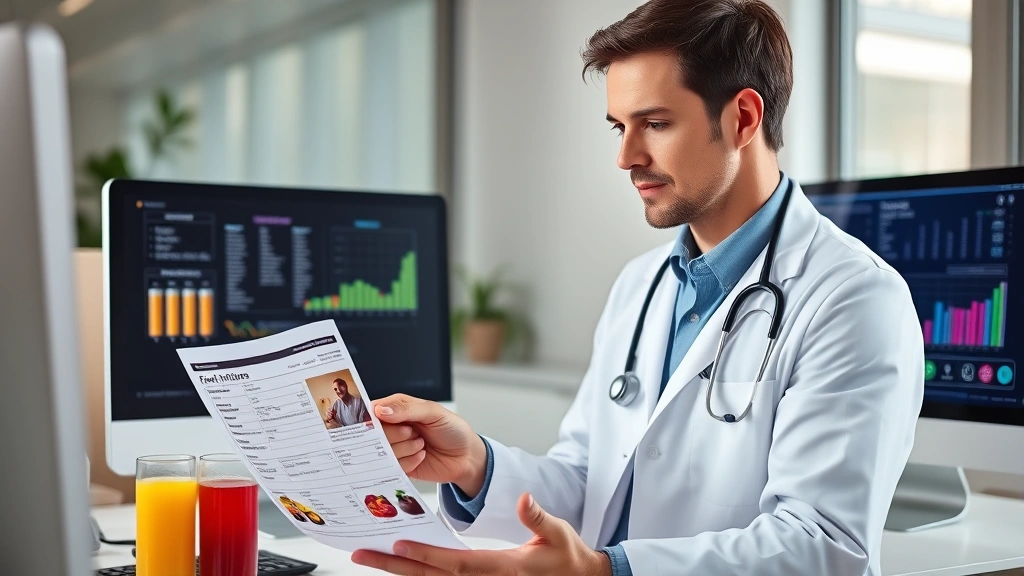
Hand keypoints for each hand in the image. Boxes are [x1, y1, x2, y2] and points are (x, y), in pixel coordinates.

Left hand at [352, 493, 611, 575]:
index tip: (399, 546)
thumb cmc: (566, 557)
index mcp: (500, 568)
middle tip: (362, 553)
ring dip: (399, 570)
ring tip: (369, 555)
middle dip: (395, 565)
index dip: (425, 556)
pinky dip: (417, 572)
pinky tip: (397, 563)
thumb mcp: (557, 533)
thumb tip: (524, 499)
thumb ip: (537, 517)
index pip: (455, 562)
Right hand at [371, 394, 487, 496]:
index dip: (374, 417)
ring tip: (421, 444)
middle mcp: (393, 429)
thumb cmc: (452, 429)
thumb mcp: (433, 412)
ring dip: (405, 449)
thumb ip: (407, 409)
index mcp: (397, 410)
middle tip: (412, 432)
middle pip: (374, 434)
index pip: (373, 411)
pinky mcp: (400, 467)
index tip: (383, 422)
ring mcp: (396, 449)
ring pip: (383, 452)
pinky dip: (409, 462)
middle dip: (395, 434)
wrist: (466, 456)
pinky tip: (422, 456)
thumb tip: (380, 410)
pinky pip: (393, 468)